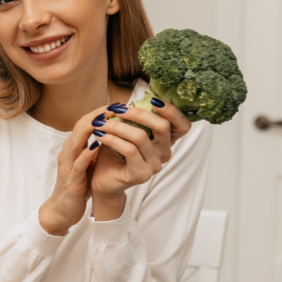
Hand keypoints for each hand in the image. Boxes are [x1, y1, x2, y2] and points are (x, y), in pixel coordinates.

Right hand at [38, 104, 113, 235]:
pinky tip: (97, 146)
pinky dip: (86, 153)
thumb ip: (94, 148)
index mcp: (73, 147)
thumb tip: (112, 133)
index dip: (99, 113)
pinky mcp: (71, 180)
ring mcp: (68, 165)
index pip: (84, 123)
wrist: (62, 209)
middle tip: (115, 107)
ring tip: (106, 119)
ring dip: (91, 129)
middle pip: (79, 127)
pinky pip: (77, 164)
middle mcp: (68, 152)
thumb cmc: (77, 185)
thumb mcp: (86, 163)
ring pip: (76, 141)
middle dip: (97, 115)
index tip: (116, 105)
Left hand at [88, 99, 191, 219]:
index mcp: (165, 141)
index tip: (154, 101)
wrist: (102, 181)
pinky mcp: (141, 174)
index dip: (173, 111)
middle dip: (137, 113)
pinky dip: (112, 139)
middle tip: (116, 110)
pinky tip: (100, 135)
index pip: (182, 125)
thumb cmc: (114, 154)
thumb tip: (125, 101)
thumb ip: (132, 119)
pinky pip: (129, 150)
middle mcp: (164, 153)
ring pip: (140, 137)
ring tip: (99, 122)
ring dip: (116, 126)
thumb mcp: (125, 132)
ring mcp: (154, 165)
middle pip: (162, 126)